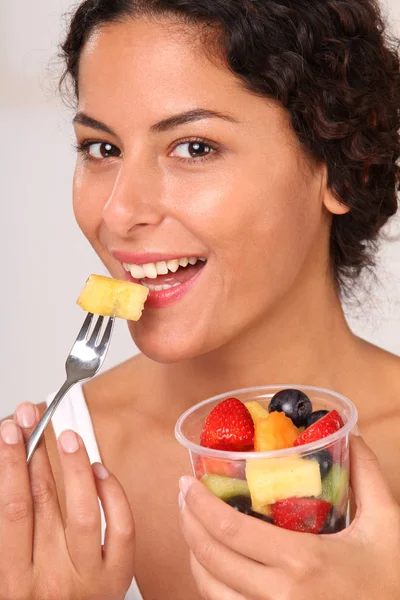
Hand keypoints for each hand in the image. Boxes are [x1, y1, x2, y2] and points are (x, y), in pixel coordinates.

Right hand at [0, 402, 134, 599]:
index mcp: (14, 581)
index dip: (11, 463)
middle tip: (34, 418)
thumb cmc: (37, 599)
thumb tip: (14, 472)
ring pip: (84, 510)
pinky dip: (112, 494)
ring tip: (68, 436)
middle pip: (43, 502)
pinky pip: (120, 527)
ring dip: (74, 466)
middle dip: (36, 452)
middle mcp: (50, 580)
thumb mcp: (11, 572)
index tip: (11, 431)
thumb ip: (14, 529)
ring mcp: (88, 579)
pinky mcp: (117, 578)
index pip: (13, 509)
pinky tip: (99, 470)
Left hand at [179, 436, 399, 598]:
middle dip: (187, 523)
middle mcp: (279, 596)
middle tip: (184, 497)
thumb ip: (368, 473)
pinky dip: (210, 583)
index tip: (186, 483)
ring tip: (191, 525)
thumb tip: (350, 434)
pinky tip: (212, 562)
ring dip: (192, 554)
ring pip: (210, 590)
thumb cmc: (392, 579)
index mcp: (303, 562)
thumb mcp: (388, 523)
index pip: (231, 531)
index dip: (200, 505)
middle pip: (211, 558)